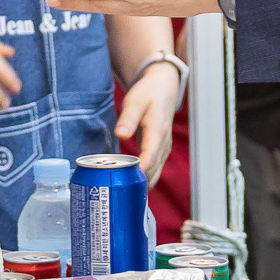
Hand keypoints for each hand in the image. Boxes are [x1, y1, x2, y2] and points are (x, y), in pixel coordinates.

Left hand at [116, 58, 182, 180]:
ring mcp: (163, 149)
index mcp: (158, 132)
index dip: (138, 172)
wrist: (164, 88)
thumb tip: (121, 134)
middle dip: (136, 182)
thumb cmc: (148, 93)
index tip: (124, 182)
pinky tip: (127, 182)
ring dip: (140, 182)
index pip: (150, 158)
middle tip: (116, 191)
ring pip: (154, 173)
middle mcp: (163, 144)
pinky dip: (143, 177)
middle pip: (153, 171)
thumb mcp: (135, 101)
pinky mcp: (159, 151)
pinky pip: (153, 170)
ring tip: (119, 190)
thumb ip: (128, 118)